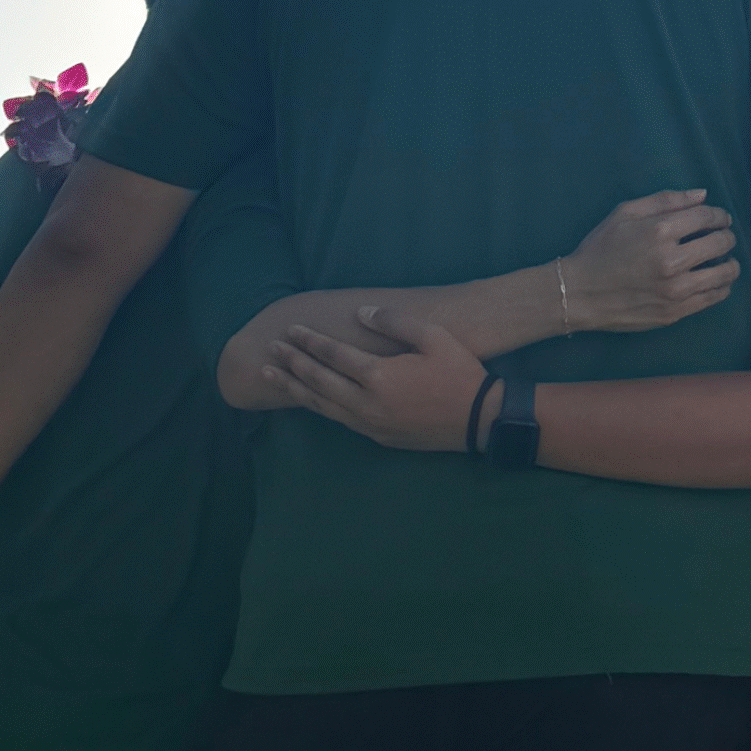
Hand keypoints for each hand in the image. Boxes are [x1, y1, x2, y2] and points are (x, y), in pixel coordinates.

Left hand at [256, 301, 487, 451]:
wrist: (481, 420)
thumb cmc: (459, 373)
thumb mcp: (433, 336)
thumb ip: (393, 321)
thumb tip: (360, 313)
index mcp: (378, 376)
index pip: (332, 355)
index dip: (309, 341)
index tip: (290, 330)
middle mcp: (367, 404)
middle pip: (318, 381)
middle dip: (292, 364)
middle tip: (269, 350)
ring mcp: (371, 425)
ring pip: (323, 405)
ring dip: (295, 389)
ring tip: (271, 376)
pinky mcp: (379, 438)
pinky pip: (339, 420)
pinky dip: (318, 407)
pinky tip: (307, 398)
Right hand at [551, 188, 737, 333]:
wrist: (581, 294)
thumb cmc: (601, 249)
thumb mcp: (624, 214)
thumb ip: (664, 200)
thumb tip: (703, 195)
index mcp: (658, 231)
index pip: (707, 217)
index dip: (719, 215)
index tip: (720, 218)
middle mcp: (672, 260)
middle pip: (721, 243)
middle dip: (727, 236)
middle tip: (723, 237)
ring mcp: (677, 289)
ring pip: (725, 273)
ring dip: (730, 263)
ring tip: (724, 260)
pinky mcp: (678, 311)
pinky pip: (715, 297)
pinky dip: (722, 285)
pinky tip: (715, 280)